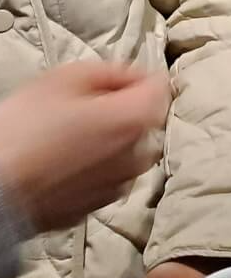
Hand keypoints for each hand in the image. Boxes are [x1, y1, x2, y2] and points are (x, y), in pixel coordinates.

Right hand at [0, 63, 169, 231]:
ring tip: (67, 136)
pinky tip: (63, 162)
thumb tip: (130, 75)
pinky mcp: (98, 205)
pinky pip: (106, 176)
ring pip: (126, 152)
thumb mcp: (63, 80)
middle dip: (122, 110)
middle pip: (144, 122)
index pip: (160, 88)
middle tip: (82, 107)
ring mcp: (119, 184)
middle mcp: (138, 155)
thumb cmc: (23, 131)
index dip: (136, 77)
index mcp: (136, 119)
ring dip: (108, 140)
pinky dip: (94, 167)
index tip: (112, 80)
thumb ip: (109, 72)